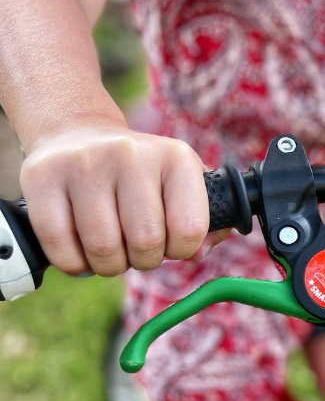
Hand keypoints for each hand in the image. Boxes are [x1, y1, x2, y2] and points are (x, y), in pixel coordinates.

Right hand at [19, 127, 211, 276]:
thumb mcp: (181, 184)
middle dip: (144, 260)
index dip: (181, 250)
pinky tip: (81, 250)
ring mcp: (84, 163)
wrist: (78, 135)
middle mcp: (131, 154)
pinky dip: (74, 263)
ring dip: (109, 265)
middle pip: (146, 243)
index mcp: (176, 158)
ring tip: (111, 248)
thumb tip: (200, 252)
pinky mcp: (42, 177)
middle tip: (136, 249)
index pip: (190, 229)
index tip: (171, 243)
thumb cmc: (140, 175)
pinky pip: (60, 247)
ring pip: (103, 249)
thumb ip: (206, 223)